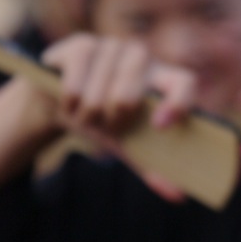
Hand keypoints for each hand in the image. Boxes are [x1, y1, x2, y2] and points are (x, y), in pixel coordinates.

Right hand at [41, 33, 196, 199]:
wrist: (56, 99)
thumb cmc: (103, 119)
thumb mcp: (128, 143)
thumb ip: (153, 166)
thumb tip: (178, 196)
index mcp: (163, 79)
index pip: (184, 83)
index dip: (177, 102)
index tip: (161, 125)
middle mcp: (141, 57)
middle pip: (129, 98)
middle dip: (112, 122)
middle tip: (106, 123)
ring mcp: (112, 46)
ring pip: (98, 98)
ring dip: (87, 117)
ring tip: (86, 112)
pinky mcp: (81, 44)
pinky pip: (75, 88)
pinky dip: (69, 105)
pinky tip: (68, 101)